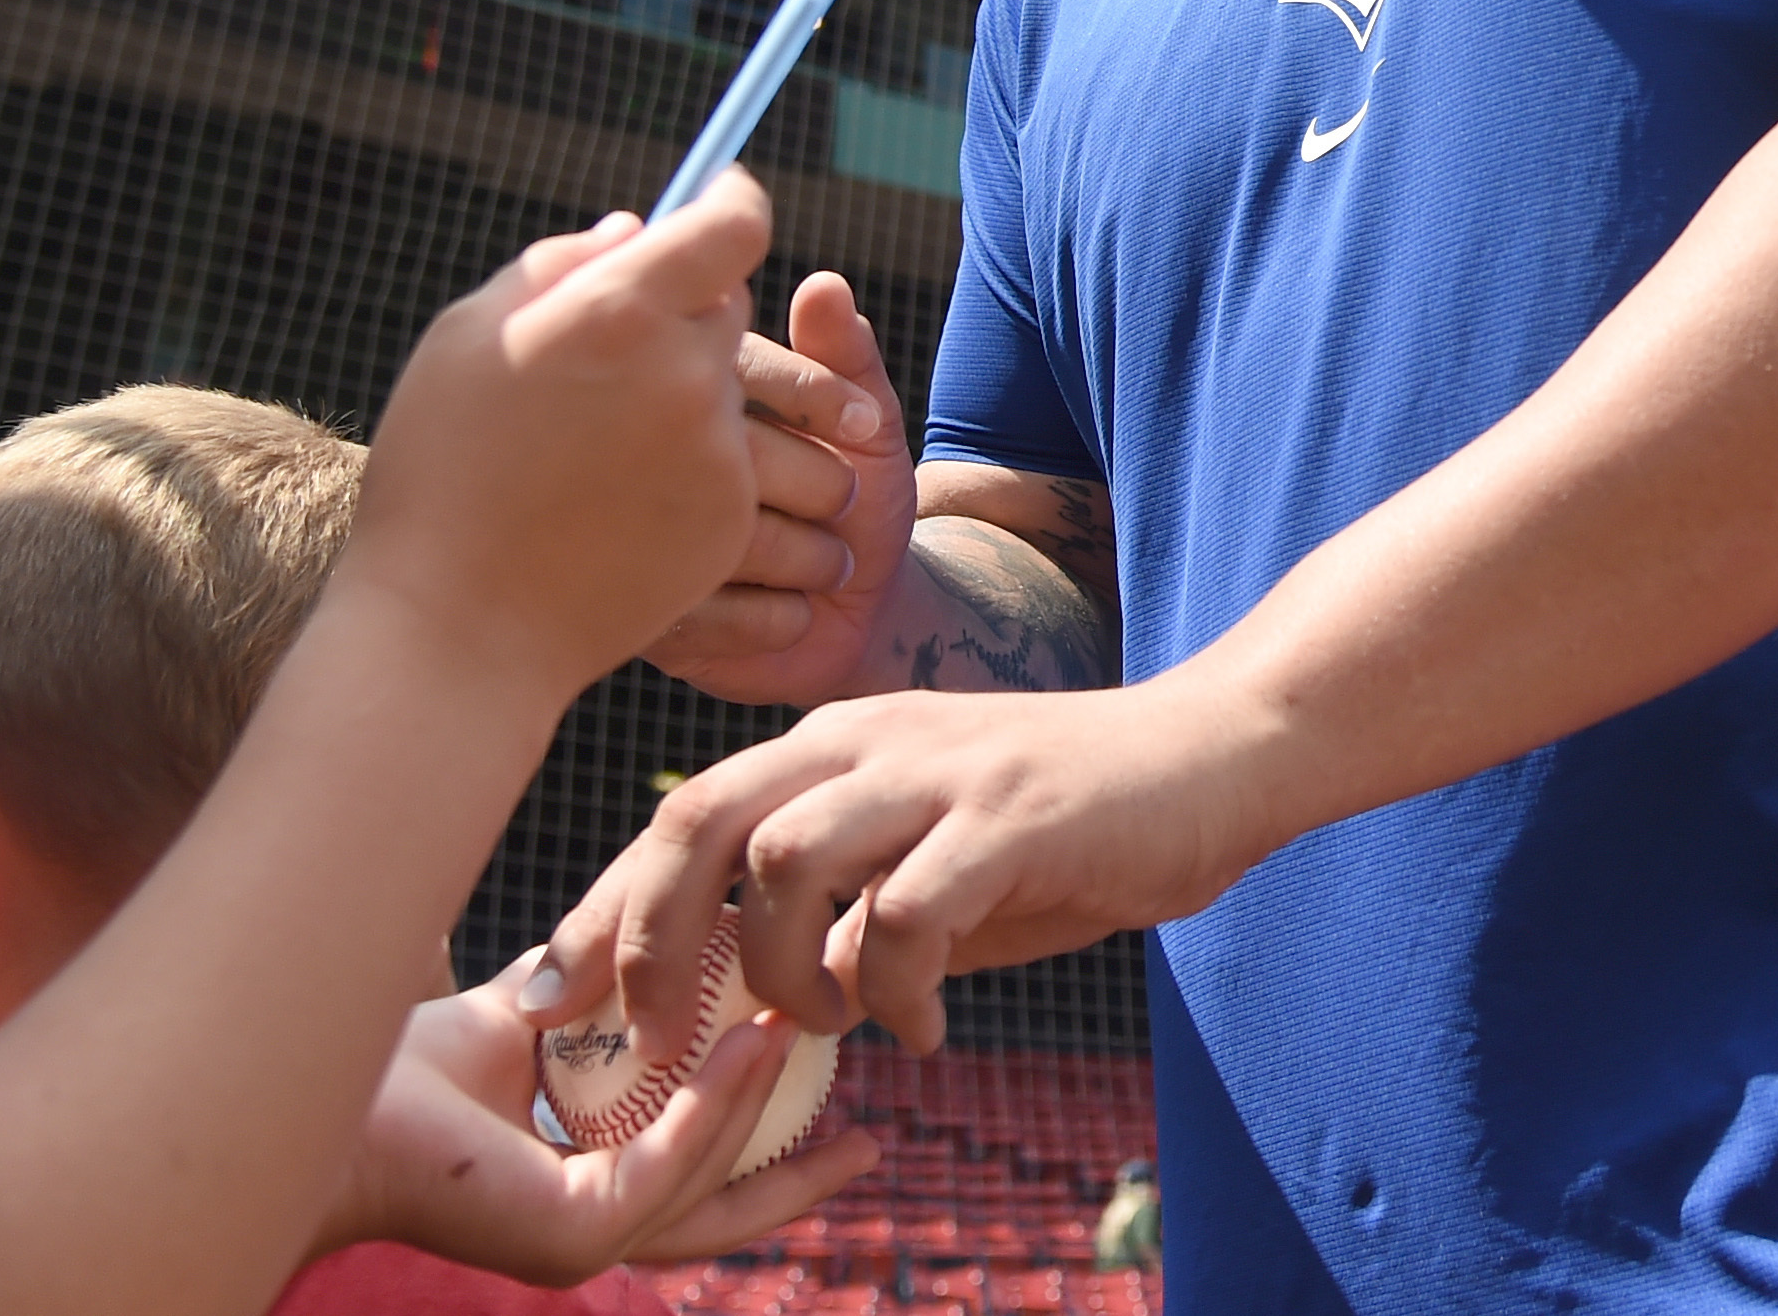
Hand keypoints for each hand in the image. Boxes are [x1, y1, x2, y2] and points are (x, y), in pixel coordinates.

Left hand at [326, 958, 880, 1281]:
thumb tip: (660, 930)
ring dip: (769, 1108)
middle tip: (871, 1145)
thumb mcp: (532, 1018)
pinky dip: (722, 1102)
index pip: (695, 1190)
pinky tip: (758, 1039)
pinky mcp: (573, 1234)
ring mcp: (582, 1242)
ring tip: (814, 1031)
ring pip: (709, 1179)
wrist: (327, 1086)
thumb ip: (594, 997)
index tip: (825, 1112)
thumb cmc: (405, 1063)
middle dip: (801, 1189)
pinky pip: (672, 1162)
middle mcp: (586, 1233)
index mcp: (579, 1197)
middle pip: (725, 1219)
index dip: (767, 1156)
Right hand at [340, 171, 770, 694]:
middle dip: (683, 314)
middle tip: (613, 352)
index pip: (732, 228)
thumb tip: (634, 235)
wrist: (458, 628)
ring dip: (683, 396)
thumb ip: (558, 270)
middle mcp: (686, 375)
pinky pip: (723, 464)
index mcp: (618, 312)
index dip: (731, 204)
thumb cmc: (438, 472)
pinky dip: (685, 468)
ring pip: (727, 391)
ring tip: (598, 447)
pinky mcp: (726, 522)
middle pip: (727, 308)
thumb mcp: (465, 341)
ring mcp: (715, 455)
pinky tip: (612, 501)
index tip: (721, 199)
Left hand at [529, 679, 1281, 1055]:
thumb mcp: (939, 857)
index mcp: (837, 743)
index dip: (607, 906)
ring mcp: (937, 773)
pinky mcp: (1007, 819)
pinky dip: (895, 992)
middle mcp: (869, 740)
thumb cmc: (1074, 816)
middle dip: (651, 940)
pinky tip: (926, 1029)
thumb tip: (783, 996)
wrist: (1217, 751)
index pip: (681, 814)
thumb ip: (854, 908)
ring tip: (829, 1023)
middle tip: (654, 1038)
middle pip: (699, 821)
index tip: (560, 993)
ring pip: (784, 863)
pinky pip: (904, 916)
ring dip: (785, 970)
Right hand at [646, 272, 916, 705]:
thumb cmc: (857, 497)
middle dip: (813, 486)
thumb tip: (824, 285)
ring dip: (799, 556)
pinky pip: (705, 615)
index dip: (811, 396)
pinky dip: (773, 616)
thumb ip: (848, 358)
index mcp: (696, 392)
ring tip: (829, 562)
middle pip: (723, 456)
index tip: (866, 431)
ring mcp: (638, 541)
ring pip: (713, 540)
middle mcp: (652, 458)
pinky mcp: (646, 619)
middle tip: (846, 507)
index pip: (738, 368)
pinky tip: (796, 612)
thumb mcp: (869, 423)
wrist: (855, 613)